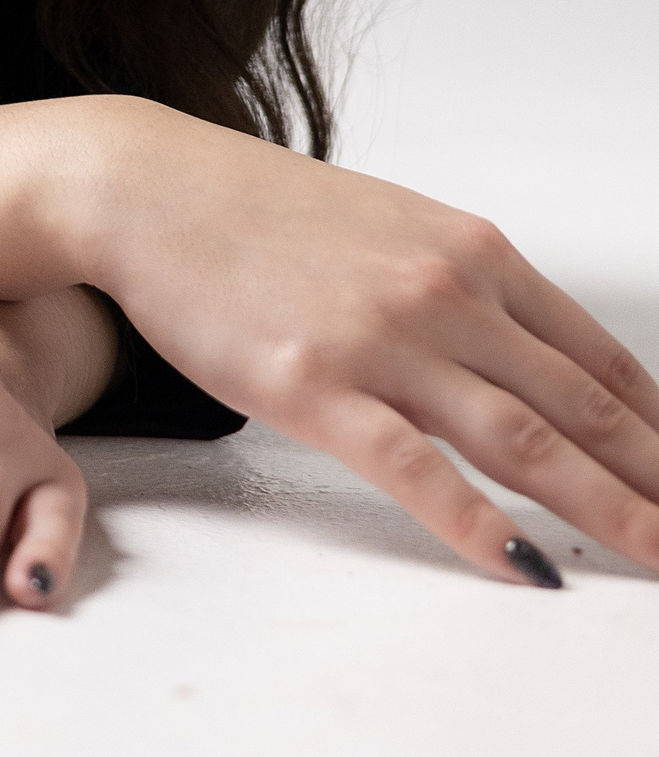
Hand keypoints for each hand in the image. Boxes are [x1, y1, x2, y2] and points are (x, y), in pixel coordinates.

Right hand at [86, 99, 658, 585]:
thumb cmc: (257, 213)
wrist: (148, 189)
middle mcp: (442, 290)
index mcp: (469, 250)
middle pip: (581, 408)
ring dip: (606, 513)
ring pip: (523, 442)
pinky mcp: (315, 386)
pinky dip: (479, 525)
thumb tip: (524, 366)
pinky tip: (525, 567)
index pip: (599, 357)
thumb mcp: (386, 228)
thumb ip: (459, 290)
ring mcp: (381, 340)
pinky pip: (416, 468)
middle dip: (656, 483)